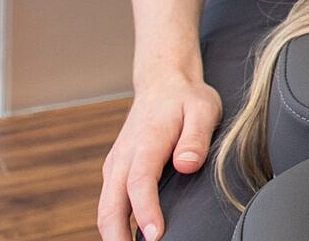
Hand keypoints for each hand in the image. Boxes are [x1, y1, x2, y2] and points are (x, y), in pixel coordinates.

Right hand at [97, 70, 221, 240]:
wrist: (162, 83)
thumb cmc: (185, 99)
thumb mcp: (203, 110)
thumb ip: (196, 138)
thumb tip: (187, 165)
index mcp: (145, 142)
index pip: (139, 183)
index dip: (145, 212)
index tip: (154, 235)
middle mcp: (123, 157)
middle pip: (110, 205)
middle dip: (118, 237)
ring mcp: (115, 165)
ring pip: (105, 208)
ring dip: (113, 235)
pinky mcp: (115, 172)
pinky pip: (109, 203)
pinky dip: (114, 225)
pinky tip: (128, 240)